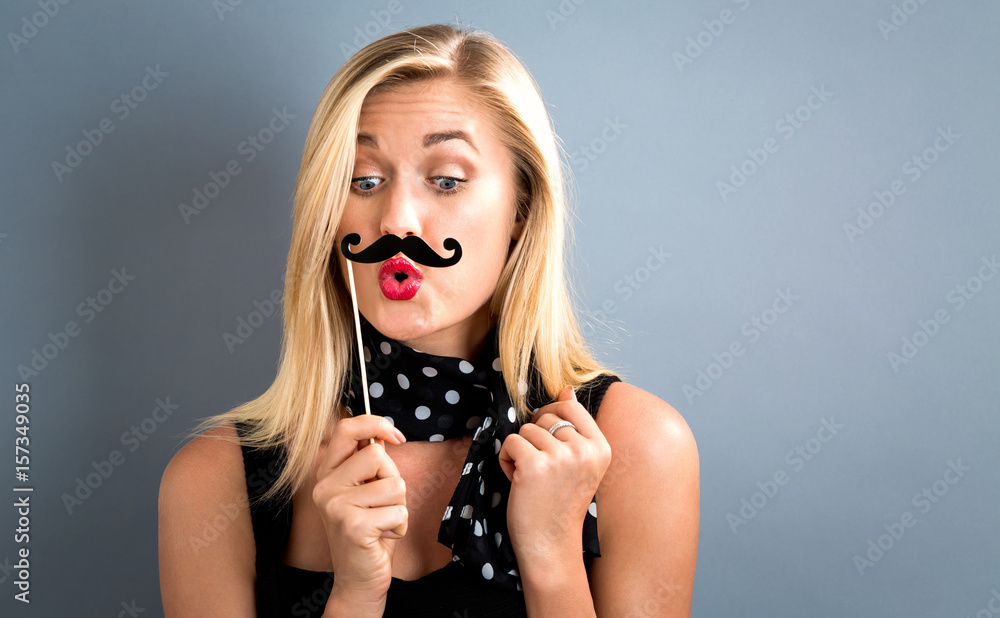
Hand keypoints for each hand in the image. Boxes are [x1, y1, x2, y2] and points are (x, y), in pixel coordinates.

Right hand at [311, 415, 407, 602]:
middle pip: (377, 455)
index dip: (376, 424)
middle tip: (382, 503)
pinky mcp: (353, 525)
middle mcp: (325, 487)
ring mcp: (336, 506)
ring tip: (382, 521)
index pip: (347, 429)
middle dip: (392, 478)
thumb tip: (383, 436)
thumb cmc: (369, 530)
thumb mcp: (366, 490)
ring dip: (398, 506)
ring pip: (394, 483)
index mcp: (327, 473)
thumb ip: (369, 464)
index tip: (396, 436)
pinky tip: (382, 537)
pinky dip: (400, 525)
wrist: (359, 579)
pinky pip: (398, 510)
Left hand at [497, 386, 611, 572]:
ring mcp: (561, 456)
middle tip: (541, 469)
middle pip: (545, 416)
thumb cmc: (560, 504)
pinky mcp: (535, 465)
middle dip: (534, 438)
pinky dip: (506, 460)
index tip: (547, 443)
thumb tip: (567, 390)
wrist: (551, 545)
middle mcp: (585, 449)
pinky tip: (516, 480)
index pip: (570, 407)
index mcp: (601, 447)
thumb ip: (576, 428)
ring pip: (526, 429)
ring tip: (530, 477)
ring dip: (519, 450)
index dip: (551, 419)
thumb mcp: (579, 464)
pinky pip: (510, 442)